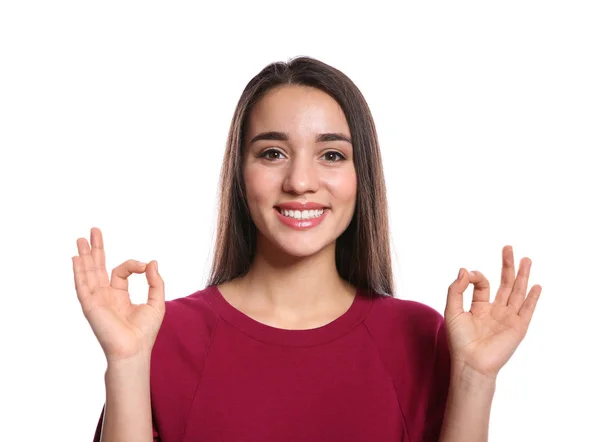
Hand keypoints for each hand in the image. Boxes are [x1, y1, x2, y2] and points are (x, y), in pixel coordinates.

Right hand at [72, 227, 164, 362]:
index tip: (145, 266)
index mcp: (119, 295)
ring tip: (81, 238)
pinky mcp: (90, 306)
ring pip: (88, 273)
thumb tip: (152, 262)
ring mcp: (96, 300)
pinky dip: (79, 272)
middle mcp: (105, 296)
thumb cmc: (145, 332)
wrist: (134, 349)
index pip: (121, 271)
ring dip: (84, 256)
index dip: (133, 264)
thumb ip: (155, 282)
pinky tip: (76, 259)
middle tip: (93, 231)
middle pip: (97, 267)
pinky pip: (82, 286)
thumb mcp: (156, 302)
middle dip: (96, 249)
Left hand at [444, 246, 541, 378]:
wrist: (471, 363)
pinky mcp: (518, 327)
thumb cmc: (459, 341)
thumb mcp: (452, 310)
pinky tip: (537, 286)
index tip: (470, 275)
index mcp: (479, 307)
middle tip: (508, 248)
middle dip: (507, 266)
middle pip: (504, 283)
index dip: (476, 275)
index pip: (483, 284)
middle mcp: (495, 311)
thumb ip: (456, 289)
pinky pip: (527, 310)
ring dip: (522, 276)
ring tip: (526, 259)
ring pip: (517, 292)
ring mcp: (508, 318)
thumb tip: (465, 269)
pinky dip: (532, 298)